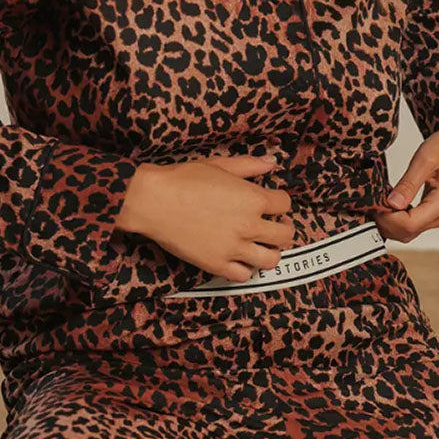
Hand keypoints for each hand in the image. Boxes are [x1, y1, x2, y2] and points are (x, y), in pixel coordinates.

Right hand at [115, 154, 294, 281]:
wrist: (153, 201)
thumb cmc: (183, 179)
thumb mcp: (219, 165)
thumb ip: (249, 165)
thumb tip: (272, 163)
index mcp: (253, 198)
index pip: (285, 204)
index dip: (281, 201)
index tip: (274, 202)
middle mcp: (248, 225)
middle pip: (285, 235)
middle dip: (284, 228)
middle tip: (276, 225)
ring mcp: (234, 248)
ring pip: (270, 260)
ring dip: (270, 252)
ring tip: (262, 245)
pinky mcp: (216, 264)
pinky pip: (244, 275)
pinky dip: (246, 268)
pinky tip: (240, 258)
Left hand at [372, 115, 438, 241]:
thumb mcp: (424, 159)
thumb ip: (408, 184)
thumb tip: (391, 204)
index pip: (408, 225)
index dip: (387, 218)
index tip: (375, 204)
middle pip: (408, 232)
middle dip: (387, 221)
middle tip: (375, 202)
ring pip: (410, 232)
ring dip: (392, 221)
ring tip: (383, 201)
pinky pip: (415, 224)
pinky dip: (400, 218)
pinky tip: (393, 204)